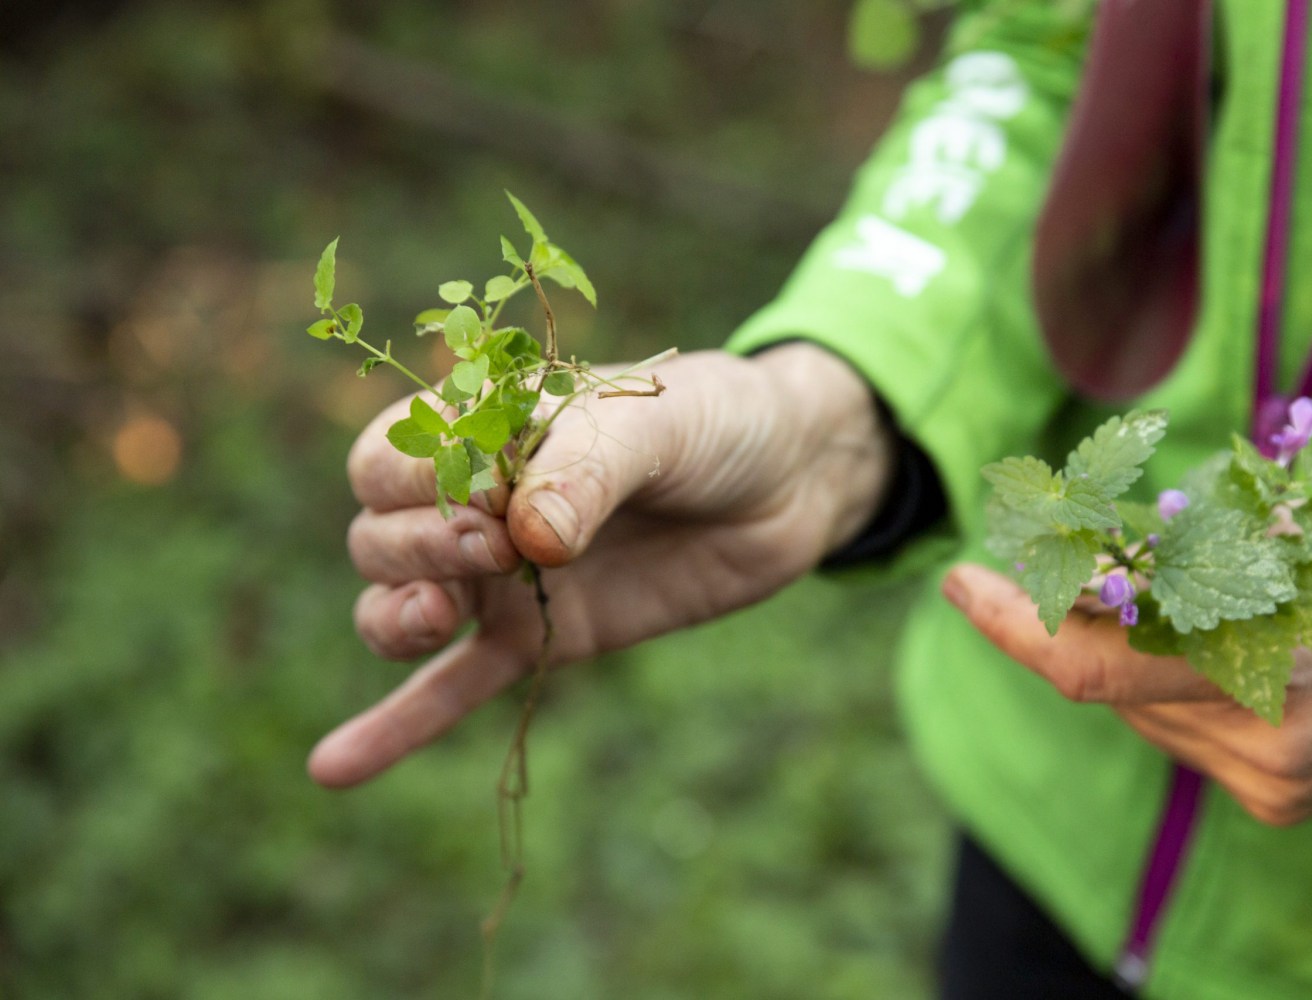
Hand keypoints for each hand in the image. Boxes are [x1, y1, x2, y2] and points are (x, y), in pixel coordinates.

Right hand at [309, 345, 894, 786]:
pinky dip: (397, 727)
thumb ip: (588, 470)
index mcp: (482, 428)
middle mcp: (475, 503)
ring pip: (396, 609)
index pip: (388, 458)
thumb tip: (528, 539)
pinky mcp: (541, 636)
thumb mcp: (655, 423)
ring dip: (392, 621)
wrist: (786, 477)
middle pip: (378, 537)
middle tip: (493, 547)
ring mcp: (502, 576)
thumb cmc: (713, 422)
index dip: (417, 483)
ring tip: (437, 620)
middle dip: (414, 547)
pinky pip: (452, 688)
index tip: (494, 493)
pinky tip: (334, 769)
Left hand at [942, 506, 1311, 824]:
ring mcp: (1266, 773)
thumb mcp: (1270, 529)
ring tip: (1210, 625)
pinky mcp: (1279, 802)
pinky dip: (1187, 703)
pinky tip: (1244, 676)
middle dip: (1082, 629)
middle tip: (1074, 574)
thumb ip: (1165, 554)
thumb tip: (1057, 562)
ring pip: (1144, 715)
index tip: (958, 581)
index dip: (1010, 625)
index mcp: (1252, 639)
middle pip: (1110, 684)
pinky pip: (1189, 743)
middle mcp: (1254, 723)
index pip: (1090, 660)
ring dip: (1144, 666)